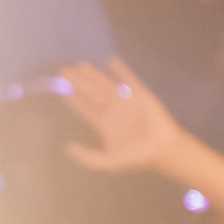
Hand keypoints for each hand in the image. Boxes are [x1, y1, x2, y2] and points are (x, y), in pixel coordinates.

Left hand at [59, 59, 190, 175]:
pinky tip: (111, 61)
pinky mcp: (140, 95)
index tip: (61, 89)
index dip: (74, 99)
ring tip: (81, 65)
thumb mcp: (107, 162)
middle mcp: (113, 111)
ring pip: (106, 84)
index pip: (86, 108)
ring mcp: (126, 102)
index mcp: (105, 124)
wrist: (161, 150)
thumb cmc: (136, 157)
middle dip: (79, 82)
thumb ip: (87, 157)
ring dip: (94, 75)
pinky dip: (121, 70)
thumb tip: (67, 147)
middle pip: (92, 93)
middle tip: (65, 71)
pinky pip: (129, 80)